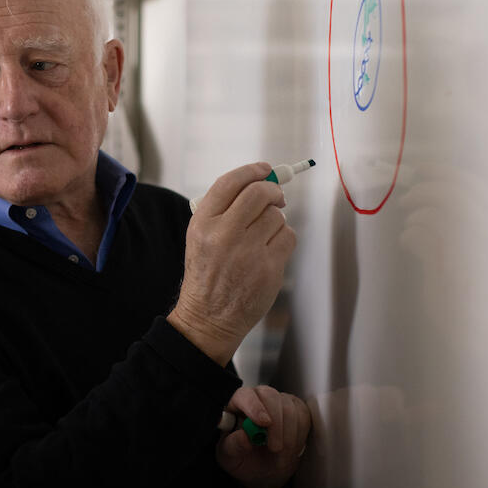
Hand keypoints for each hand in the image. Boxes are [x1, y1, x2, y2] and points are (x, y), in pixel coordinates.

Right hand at [168, 163, 295, 364]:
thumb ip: (223, 210)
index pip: (230, 183)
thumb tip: (259, 184)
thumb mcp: (200, 237)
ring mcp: (247, 251)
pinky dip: (283, 239)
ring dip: (276, 221)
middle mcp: (223, 234)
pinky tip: (270, 250)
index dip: (251, 171)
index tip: (265, 170)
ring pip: (276, 216)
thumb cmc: (207, 275)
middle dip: (272, 191)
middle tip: (276, 197)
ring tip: (263, 236)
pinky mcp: (268, 268)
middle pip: (258, 193)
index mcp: (202, 223)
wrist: (208, 317)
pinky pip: (288, 237)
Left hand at [216, 386, 310, 487]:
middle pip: (269, 395)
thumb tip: (243, 437)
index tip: (264, 423)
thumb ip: (233, 446)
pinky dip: (299, 435)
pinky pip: (303, 415)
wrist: (263, 469)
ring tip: (280, 456)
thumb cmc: (243, 459)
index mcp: (235, 405)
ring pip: (289, 407)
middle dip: (275, 423)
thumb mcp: (230, 458)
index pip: (244, 396)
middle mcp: (256, 398)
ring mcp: (277, 402)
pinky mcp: (296, 408)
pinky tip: (290, 448)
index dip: (254, 407)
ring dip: (288, 435)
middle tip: (275, 448)